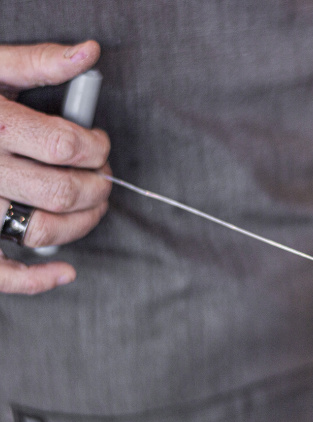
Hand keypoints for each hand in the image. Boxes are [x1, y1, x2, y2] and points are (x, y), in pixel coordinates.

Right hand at [0, 41, 110, 293]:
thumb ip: (37, 62)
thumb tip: (89, 53)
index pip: (65, 147)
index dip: (96, 148)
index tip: (100, 145)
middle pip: (61, 192)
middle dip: (97, 187)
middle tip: (104, 178)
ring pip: (40, 231)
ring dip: (81, 225)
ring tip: (94, 208)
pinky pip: (0, 272)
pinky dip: (35, 280)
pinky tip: (64, 272)